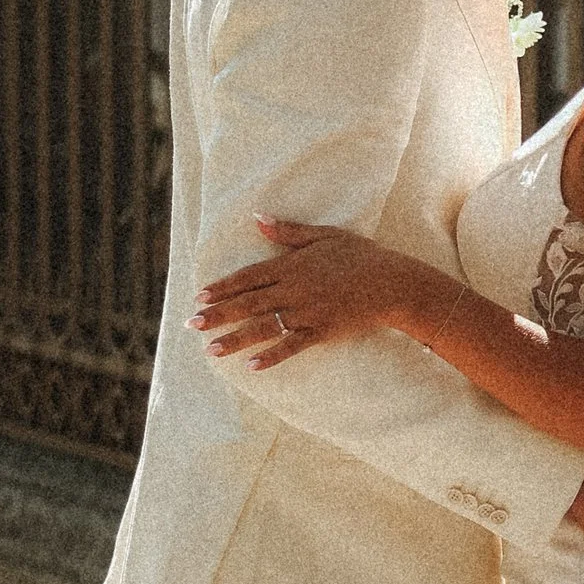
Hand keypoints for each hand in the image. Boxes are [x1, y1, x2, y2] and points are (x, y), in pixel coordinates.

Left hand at [195, 221, 426, 365]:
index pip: (248, 277)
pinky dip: (272, 356)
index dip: (222, 287)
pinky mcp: (322, 331)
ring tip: (211, 350)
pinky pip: (292, 346)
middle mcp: (294, 290)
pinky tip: (252, 366)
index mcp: (291, 266)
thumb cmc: (360, 255)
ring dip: (236, 339)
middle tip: (191, 324)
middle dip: (218, 314)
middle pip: (248, 303)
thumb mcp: (323, 235)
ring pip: (264, 327)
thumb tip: (256, 217)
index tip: (200, 297)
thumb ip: (287, 231)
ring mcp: (307, 312)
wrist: (392, 283)